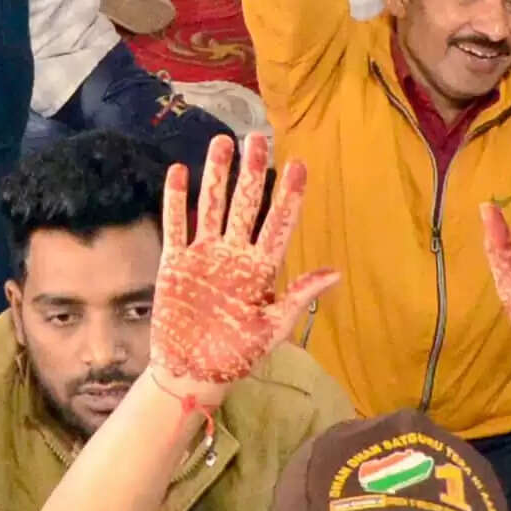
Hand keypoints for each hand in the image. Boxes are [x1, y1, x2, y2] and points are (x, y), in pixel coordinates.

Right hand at [146, 135, 331, 405]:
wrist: (191, 373)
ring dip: (217, 175)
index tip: (298, 165)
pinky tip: (179, 171)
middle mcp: (233, 256)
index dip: (289, 196)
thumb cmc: (235, 356)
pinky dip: (176, 200)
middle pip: (245, 205)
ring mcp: (203, 257)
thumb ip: (298, 297)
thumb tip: (336, 273)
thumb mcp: (272, 329)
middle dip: (252, 171)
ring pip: (212, 206)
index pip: (278, 224)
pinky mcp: (174, 264)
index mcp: (260, 270)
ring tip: (223, 142)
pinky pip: (175, 226)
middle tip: (259, 138)